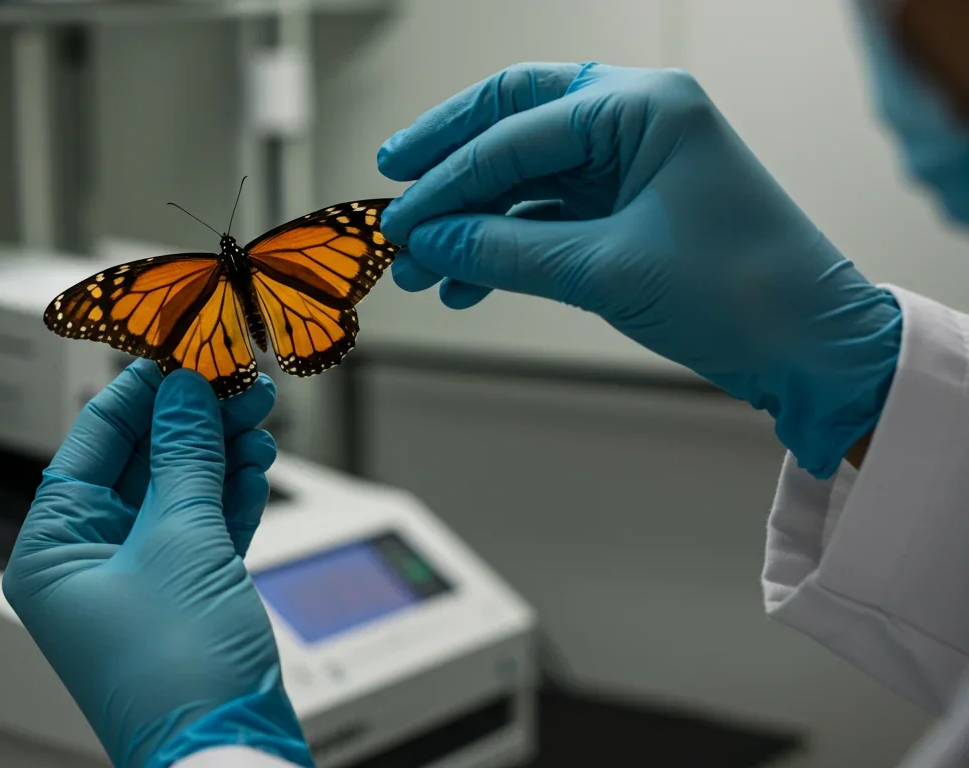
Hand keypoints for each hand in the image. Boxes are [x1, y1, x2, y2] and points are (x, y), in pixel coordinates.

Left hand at [3, 359, 311, 767]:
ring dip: (221, 451)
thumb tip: (186, 389)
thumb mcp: (181, 541)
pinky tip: (259, 464)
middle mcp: (86, 561)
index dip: (143, 387)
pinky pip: (204, 526)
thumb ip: (185, 455)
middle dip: (195, 417)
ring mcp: (137, 580)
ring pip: (179, 490)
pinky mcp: (183, 597)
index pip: (94, 439)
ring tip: (259, 414)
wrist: (227, 756)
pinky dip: (234, 494)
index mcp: (52, 548)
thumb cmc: (177, 676)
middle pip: (141, 460)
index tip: (183, 346)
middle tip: (237, 377)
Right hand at [378, 63, 902, 478]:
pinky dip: (505, 246)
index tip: (400, 221)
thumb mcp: (606, 269)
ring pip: (526, 177)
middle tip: (394, 199)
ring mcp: (634, 164)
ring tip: (423, 267)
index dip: (447, 180)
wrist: (814, 350)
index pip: (516, 131)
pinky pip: (548, 216)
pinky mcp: (631, 209)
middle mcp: (637, 122)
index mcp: (645, 107)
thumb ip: (505, 251)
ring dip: (472, 221)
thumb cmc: (744, 292)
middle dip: (449, 167)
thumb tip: (431, 242)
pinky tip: (466, 281)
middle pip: (514, 126)